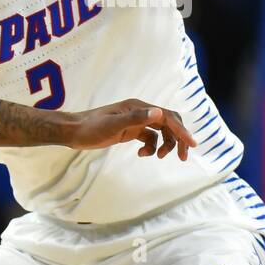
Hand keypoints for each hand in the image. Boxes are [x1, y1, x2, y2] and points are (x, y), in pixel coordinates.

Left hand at [65, 100, 194, 158]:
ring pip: (160, 132)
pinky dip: (150, 147)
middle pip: (168, 124)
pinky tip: (142, 154)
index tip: (191, 145)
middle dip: (177, 139)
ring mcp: (135, 122)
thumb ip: (135, 118)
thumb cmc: (90, 128)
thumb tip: (159, 113)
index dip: (181, 130)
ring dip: (164, 145)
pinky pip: (149, 138)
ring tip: (158, 157)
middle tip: (181, 157)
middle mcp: (140, 112)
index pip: (167, 117)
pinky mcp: (130, 131)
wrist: (73, 132)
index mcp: (138, 107)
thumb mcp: (112, 125)